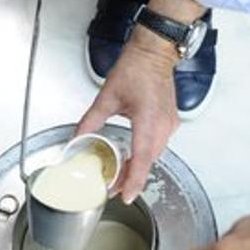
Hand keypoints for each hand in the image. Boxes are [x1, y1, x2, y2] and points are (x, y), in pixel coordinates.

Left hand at [76, 36, 178, 204]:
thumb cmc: (136, 69)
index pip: (141, 158)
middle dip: (132, 177)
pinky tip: (134, 158)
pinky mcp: (171, 122)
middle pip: (147, 161)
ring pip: (155, 155)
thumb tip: (78, 138)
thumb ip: (91, 121)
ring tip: (121, 176)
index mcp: (146, 119)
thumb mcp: (107, 97)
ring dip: (139, 167)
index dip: (134, 180)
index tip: (125, 195)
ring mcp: (169, 124)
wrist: (154, 53)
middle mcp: (162, 124)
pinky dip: (146, 154)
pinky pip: (159, 145)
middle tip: (113, 188)